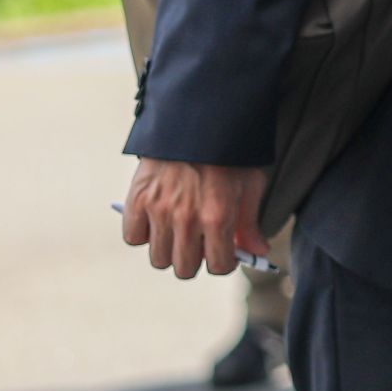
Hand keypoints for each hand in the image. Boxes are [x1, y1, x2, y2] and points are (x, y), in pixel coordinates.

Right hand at [121, 159, 269, 279]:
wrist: (198, 121)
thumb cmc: (229, 154)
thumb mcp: (250, 185)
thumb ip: (250, 223)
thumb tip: (258, 252)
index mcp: (219, 216)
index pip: (218, 266)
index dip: (223, 262)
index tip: (223, 254)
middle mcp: (187, 218)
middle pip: (184, 268)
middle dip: (195, 260)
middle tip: (199, 244)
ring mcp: (159, 209)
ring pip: (158, 258)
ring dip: (169, 250)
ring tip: (178, 232)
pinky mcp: (137, 199)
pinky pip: (133, 238)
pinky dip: (144, 234)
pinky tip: (157, 221)